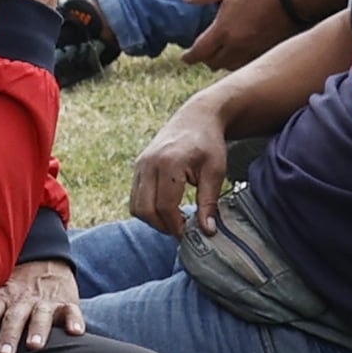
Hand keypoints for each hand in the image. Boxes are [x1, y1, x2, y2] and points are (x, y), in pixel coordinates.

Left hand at [0, 260, 82, 352]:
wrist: (45, 260)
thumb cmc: (14, 289)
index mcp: (0, 298)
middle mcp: (21, 300)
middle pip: (12, 318)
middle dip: (8, 336)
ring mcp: (44, 301)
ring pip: (40, 315)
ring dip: (38, 330)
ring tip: (34, 346)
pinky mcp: (67, 301)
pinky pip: (71, 311)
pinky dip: (74, 321)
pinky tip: (76, 333)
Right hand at [131, 104, 229, 240]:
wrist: (196, 118)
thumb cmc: (209, 144)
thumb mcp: (216, 172)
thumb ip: (209, 203)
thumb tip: (207, 232)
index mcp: (169, 163)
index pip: (165, 206)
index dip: (176, 226)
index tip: (189, 235)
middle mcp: (149, 163)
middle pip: (145, 209)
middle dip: (162, 226)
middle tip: (182, 230)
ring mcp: (140, 164)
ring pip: (136, 206)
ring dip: (153, 219)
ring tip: (175, 219)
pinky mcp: (138, 166)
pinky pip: (135, 197)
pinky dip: (148, 208)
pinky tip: (167, 208)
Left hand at [183, 0, 291, 68]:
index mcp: (223, 30)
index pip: (200, 51)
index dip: (189, 57)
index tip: (184, 58)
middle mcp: (236, 46)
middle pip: (213, 63)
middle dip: (205, 59)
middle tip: (202, 54)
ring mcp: (252, 52)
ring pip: (229, 67)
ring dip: (221, 62)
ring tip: (219, 55)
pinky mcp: (266, 53)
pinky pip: (246, 65)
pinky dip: (237, 63)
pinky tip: (238, 55)